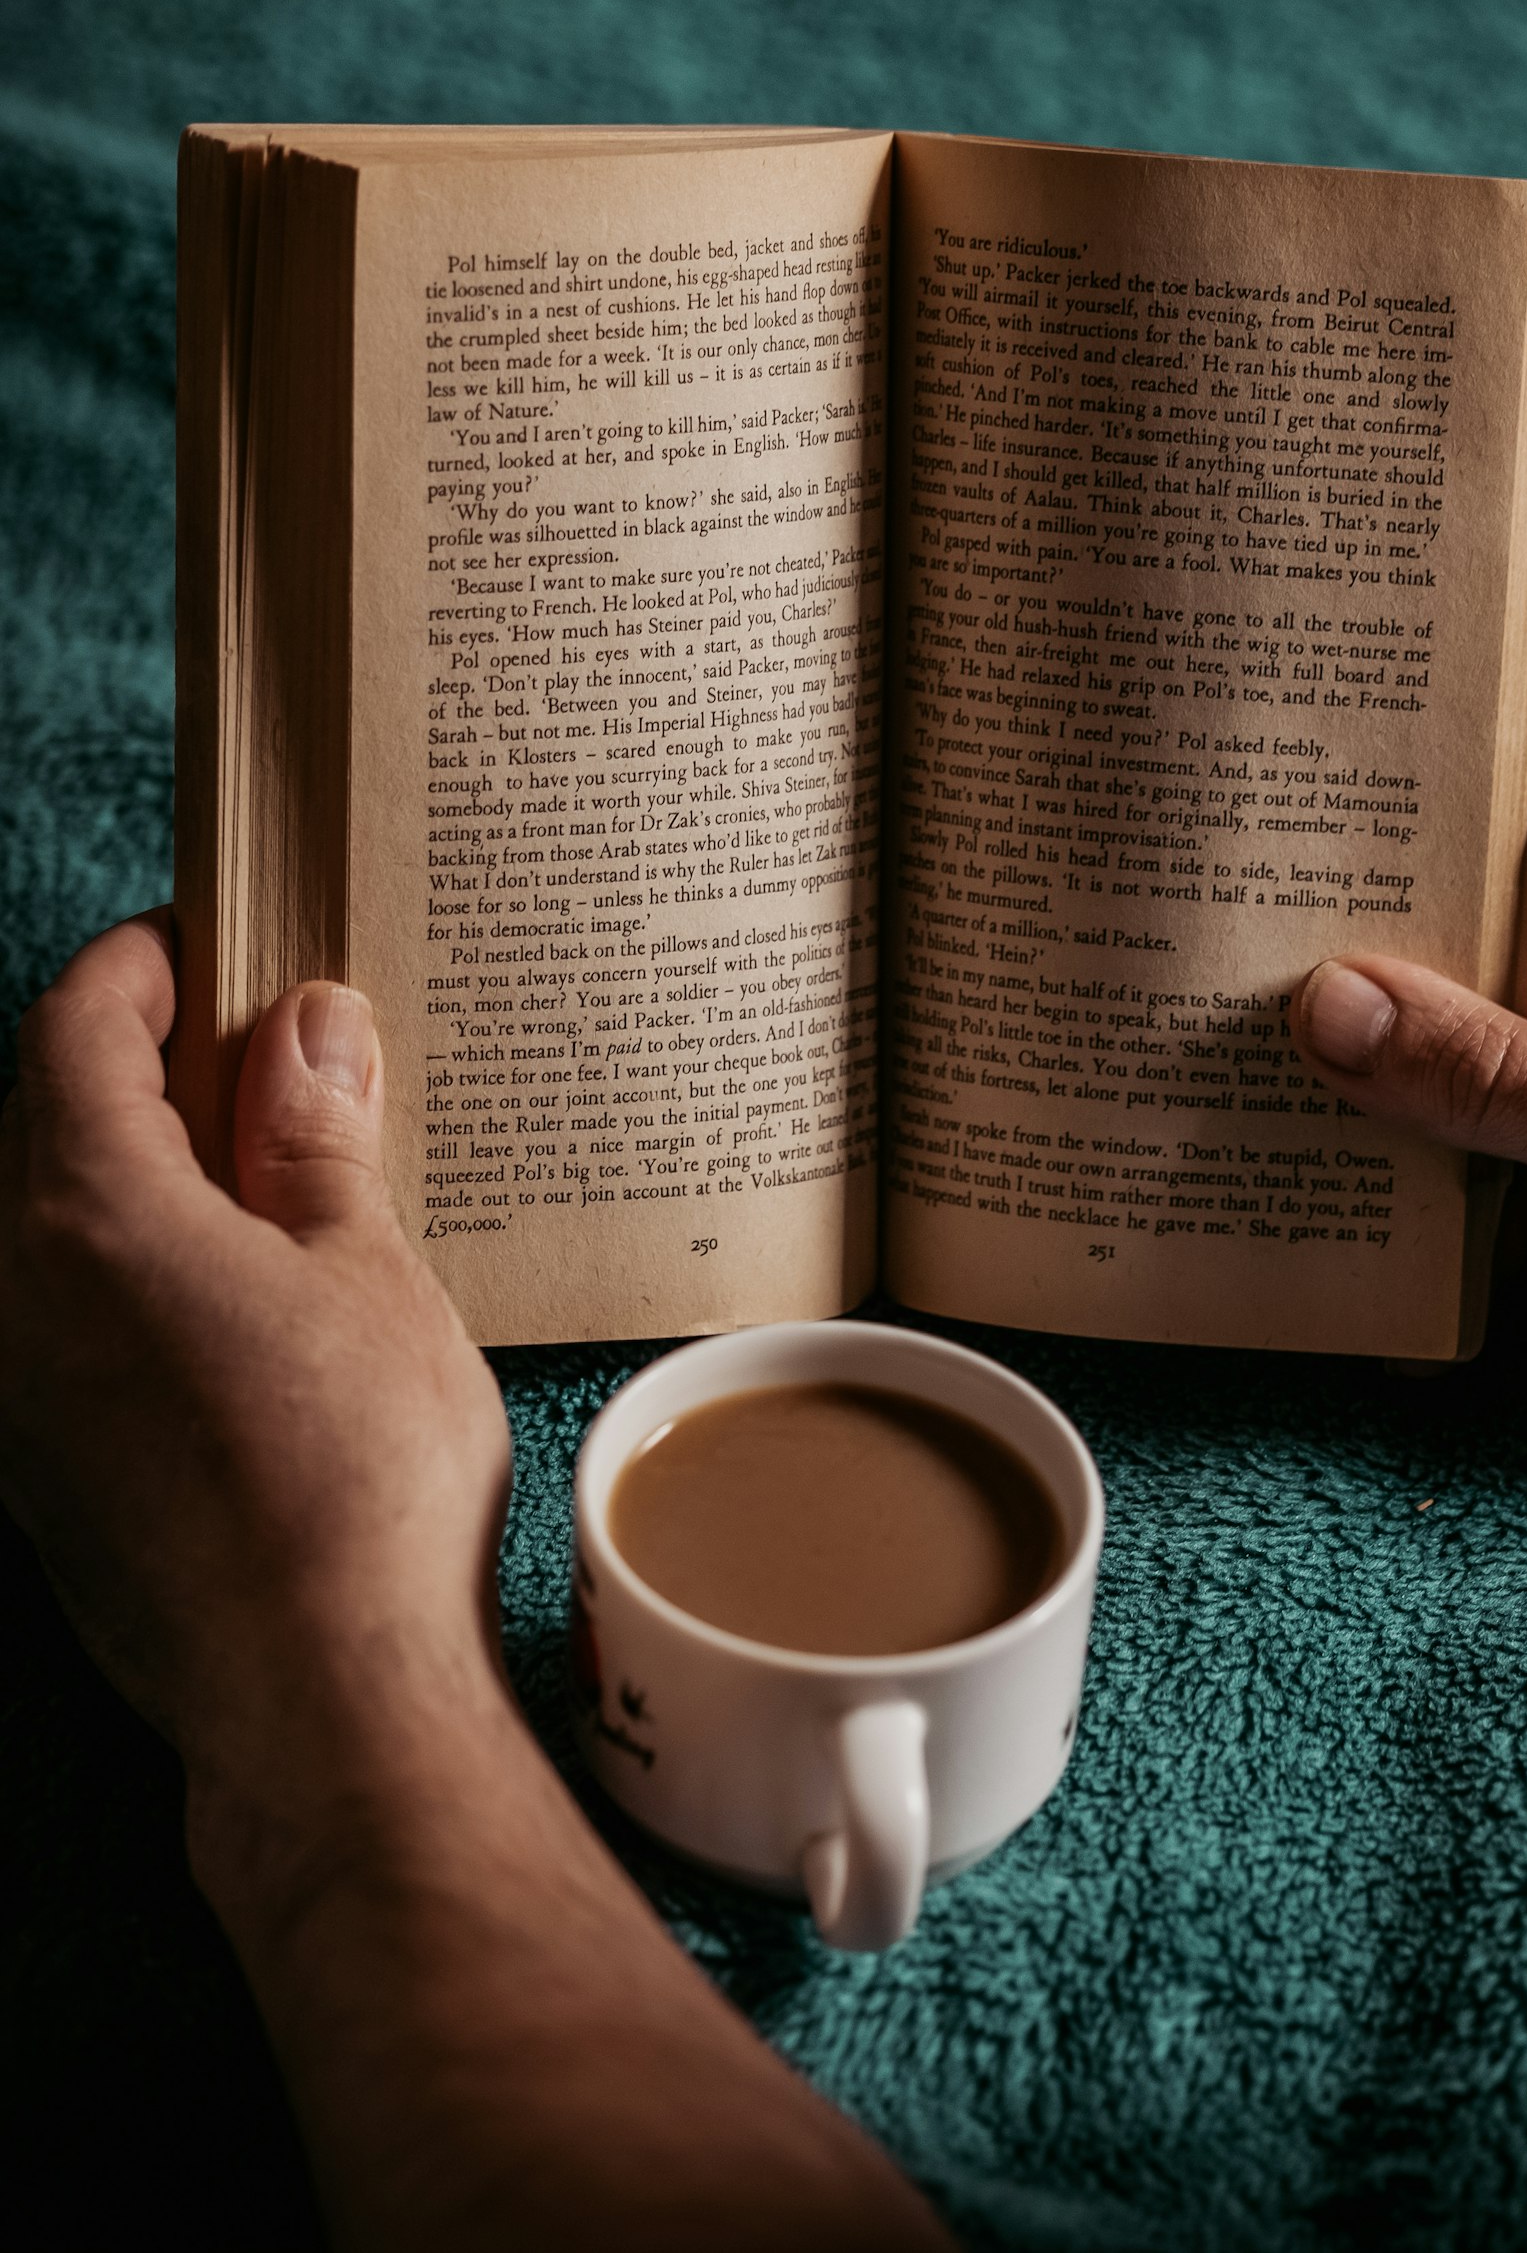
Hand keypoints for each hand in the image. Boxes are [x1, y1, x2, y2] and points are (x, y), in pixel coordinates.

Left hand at [0, 919, 948, 2249]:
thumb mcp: (368, 1271)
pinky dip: (124, 1269)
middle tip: (256, 1043)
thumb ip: (316, 1138)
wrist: (320, 1706)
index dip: (138, 966)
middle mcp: (14, 1299)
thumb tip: (301, 1027)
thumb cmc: (359, 1484)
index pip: (74, 1031)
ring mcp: (16, 1400)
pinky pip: (56, 1321)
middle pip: (41, 1122)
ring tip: (264, 1167)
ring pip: (41, 1227)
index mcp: (88, 1217)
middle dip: (136, 1063)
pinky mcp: (41, 1476)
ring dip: (130, 1172)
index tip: (205, 942)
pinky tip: (234, 1293)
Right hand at [1291, 766, 1526, 1438]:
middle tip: (1230, 992)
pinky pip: (1520, 1122)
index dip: (1401, 841)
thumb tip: (1328, 1006)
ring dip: (1403, 1084)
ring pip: (1491, 1037)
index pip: (1522, 821)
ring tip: (1264, 1095)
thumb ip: (1487, 1074)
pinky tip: (1363, 1200)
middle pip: (1488, 933)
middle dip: (1375, 980)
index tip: (1276, 864)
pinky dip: (1455, 1162)